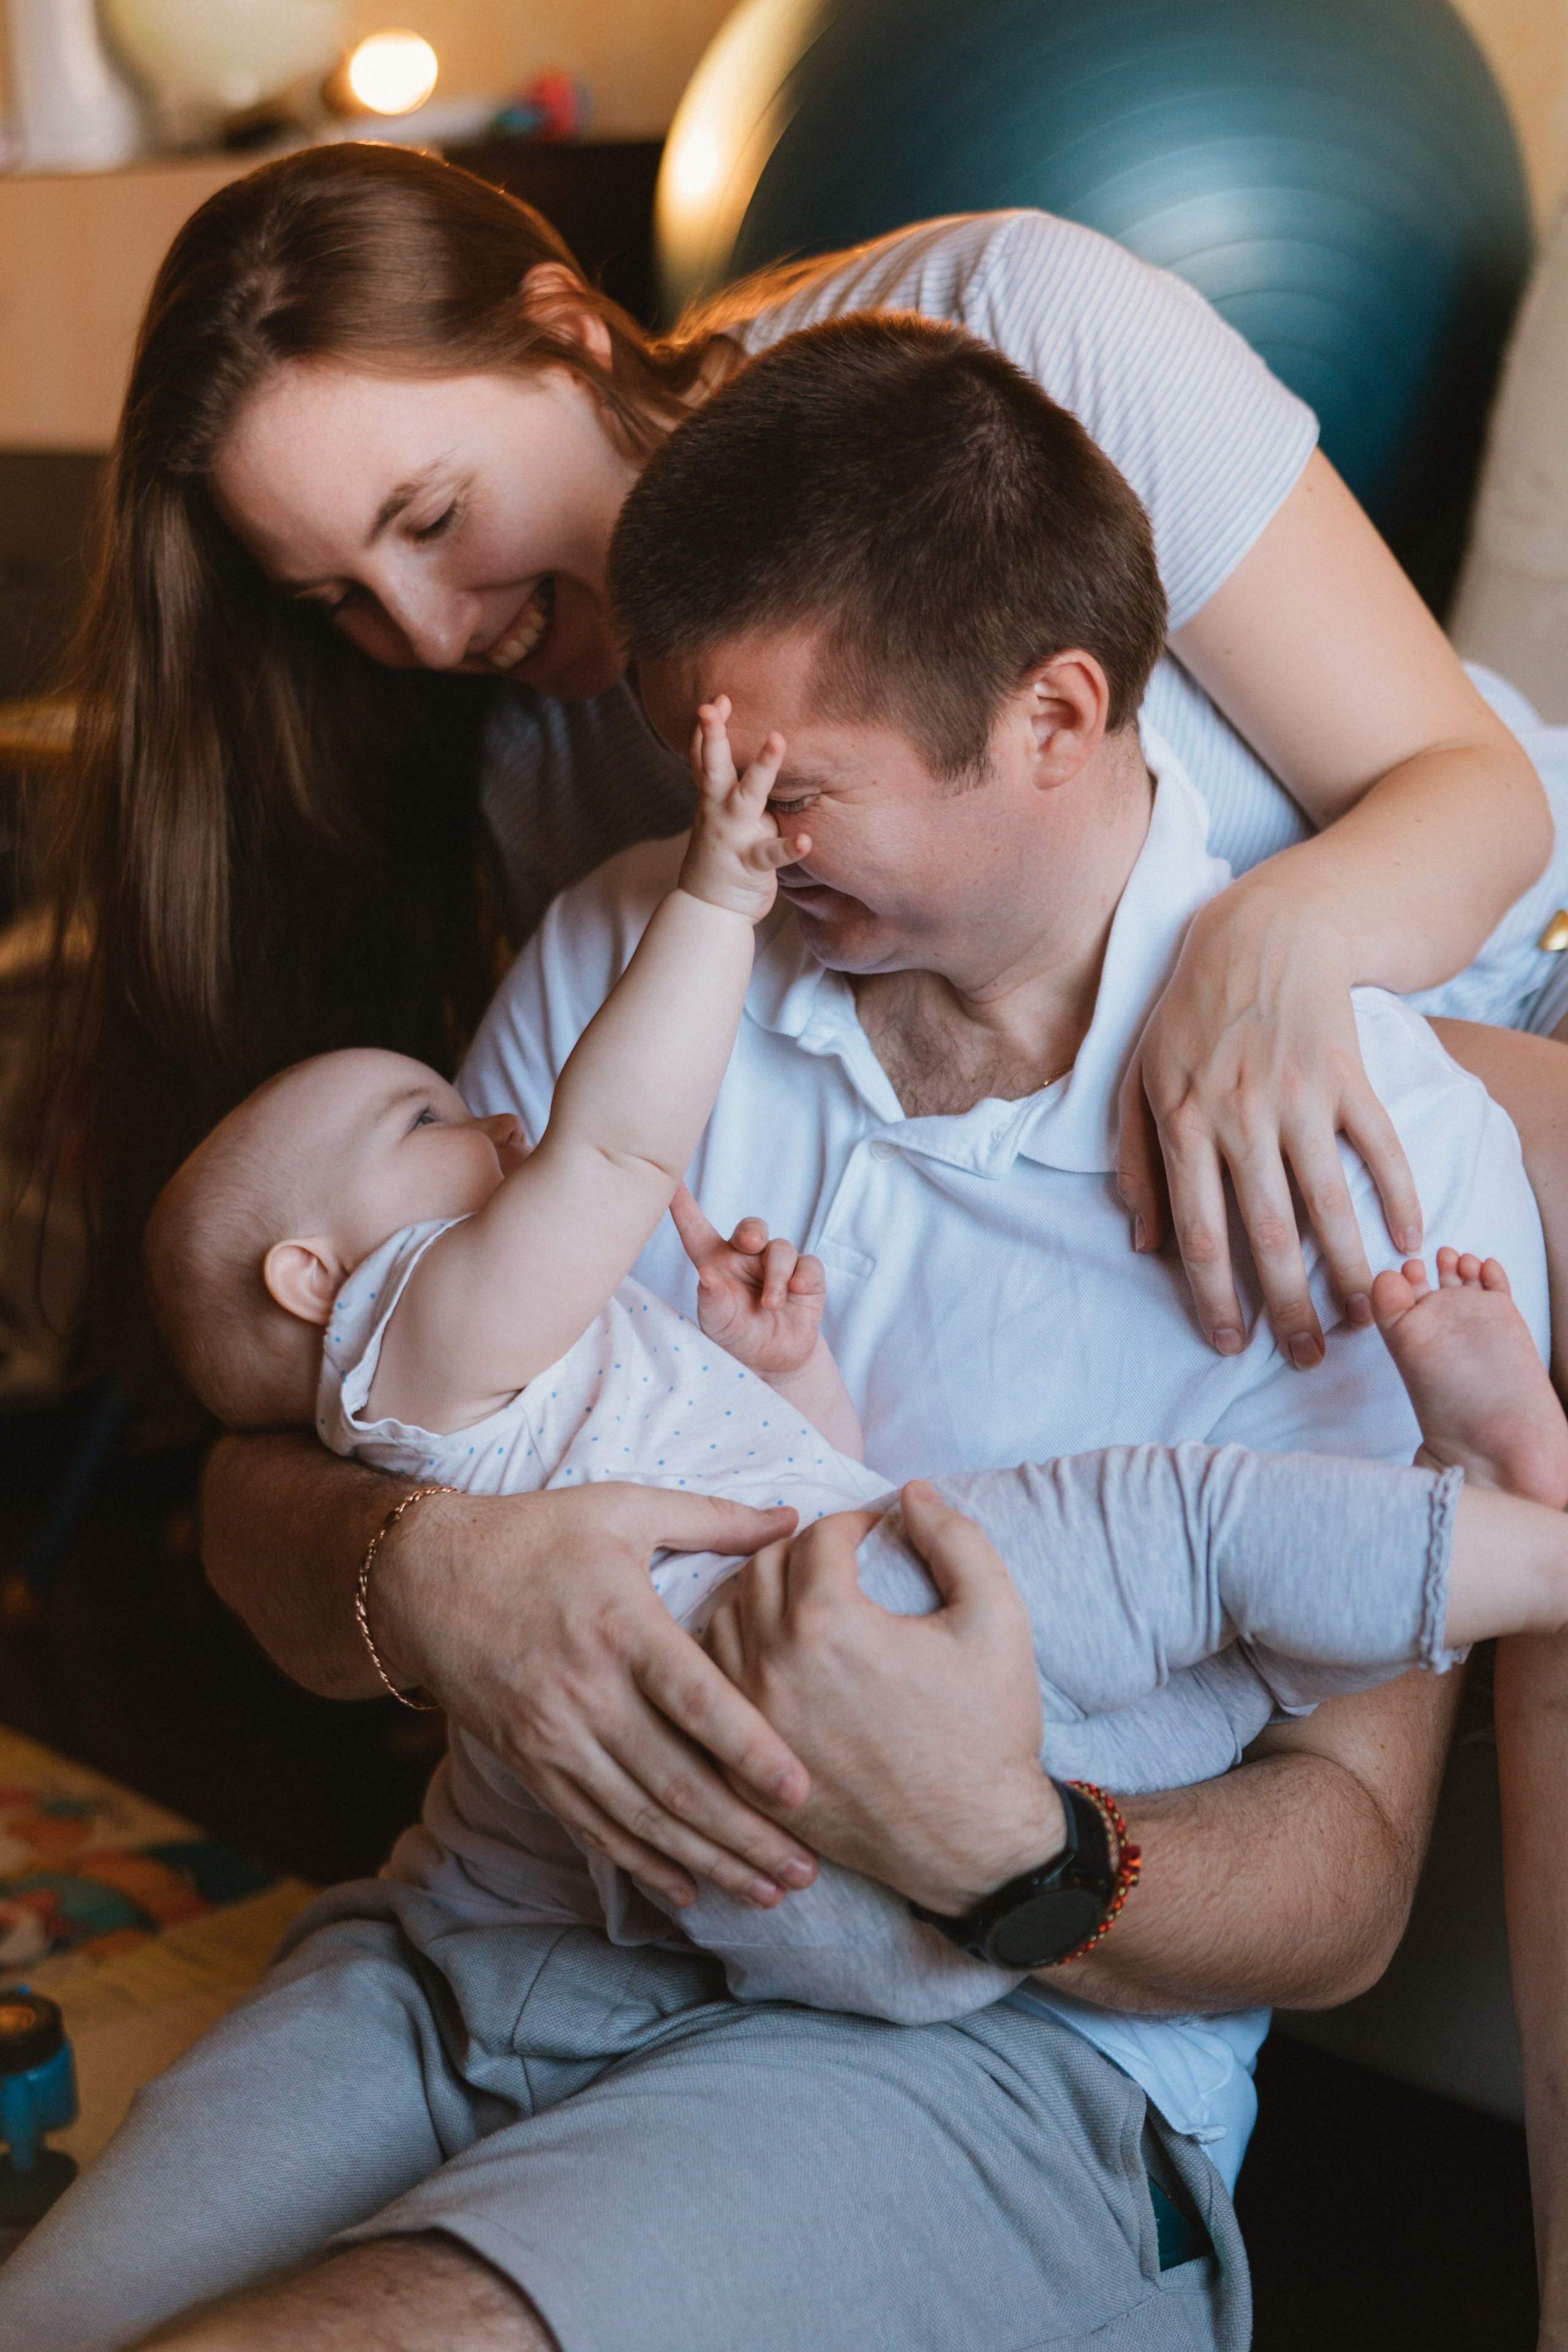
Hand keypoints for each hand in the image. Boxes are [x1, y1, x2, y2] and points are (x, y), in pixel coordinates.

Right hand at [373, 1482, 820, 1910]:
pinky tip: (687, 1892)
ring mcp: (554, 1737)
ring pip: (640, 1819)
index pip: (695, 1702)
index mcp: (621, 1627)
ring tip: (767, 1894)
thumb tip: (792, 1517)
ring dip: (707, 1862)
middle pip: (676, 1781)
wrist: (423, 1577)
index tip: (801, 1792)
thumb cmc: (533, 1535)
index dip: (750, 1750)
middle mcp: (587, 1692)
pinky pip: (592, 1828)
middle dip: (746, 1834)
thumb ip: (712, 1517)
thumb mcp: (622, 1507)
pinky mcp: (530, 1764)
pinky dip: (641, 1866)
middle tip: (806, 1871)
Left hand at [670, 1181, 826, 1379]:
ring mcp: (778, 1266)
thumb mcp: (717, 1324)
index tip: (673, 1183)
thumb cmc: (737, 1335)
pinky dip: (804, 1275)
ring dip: (777, 1275)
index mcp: (716, 1262)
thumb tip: (706, 1275)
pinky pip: (809, 1264)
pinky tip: (797, 1289)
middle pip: (751, 1228)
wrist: (773, 1362)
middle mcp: (747, 1258)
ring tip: (771, 1305)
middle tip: (749, 1242)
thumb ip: (712, 1301)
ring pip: (781, 1248)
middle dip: (752, 1230)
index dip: (684, 1206)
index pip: (697, 1230)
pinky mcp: (806, 1277)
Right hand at [678, 695, 805, 920]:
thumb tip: (743, 756)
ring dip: (762, 768)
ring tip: (778, 740)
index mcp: (712, 801)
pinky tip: (807, 841)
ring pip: (747, 798)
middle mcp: (718, 813)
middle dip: (713, 736)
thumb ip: (730, 789)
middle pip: (714, 768)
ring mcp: (733, 837)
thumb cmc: (721, 858)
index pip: (703, 760)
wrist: (708, 910)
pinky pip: (771, 855)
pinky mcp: (750, 865)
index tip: (715, 701)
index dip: (705, 731)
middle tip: (713, 704)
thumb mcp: (719, 819)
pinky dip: (789, 848)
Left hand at [704, 1481, 1063, 1914]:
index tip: (874, 1532)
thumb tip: (913, 1492)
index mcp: (829, 1624)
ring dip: (758, 1597)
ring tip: (801, 1601)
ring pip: (722, 1622)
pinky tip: (771, 1657)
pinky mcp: (739, 1770)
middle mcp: (771, 1668)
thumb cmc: (989, 1730)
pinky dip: (733, 1659)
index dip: (851, 1524)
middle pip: (759, 1570)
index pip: (815, 1538)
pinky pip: (711, 1690)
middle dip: (800, 1551)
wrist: (975, 1843)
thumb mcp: (998, 1617)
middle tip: (836, 1560)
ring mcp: (749, 1723)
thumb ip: (956, 1538)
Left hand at [1117, 875, 1422, 1366]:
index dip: (1213, 1298)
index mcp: (1183, 1124)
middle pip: (1266, 1235)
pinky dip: (1399, 1197)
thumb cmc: (1189, 1015)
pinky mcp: (1347, 1078)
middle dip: (1286, 1308)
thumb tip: (1139, 1242)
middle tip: (1304, 1358)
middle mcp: (1240, 1118)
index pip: (1199, 1234)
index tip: (1229, 1344)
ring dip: (1347, 1271)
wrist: (1259, 936)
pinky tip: (1408, 1242)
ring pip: (1327, 1204)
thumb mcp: (1137, 1079)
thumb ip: (1134, 1160)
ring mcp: (1298, 1098)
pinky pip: (1379, 1148)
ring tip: (1362, 1319)